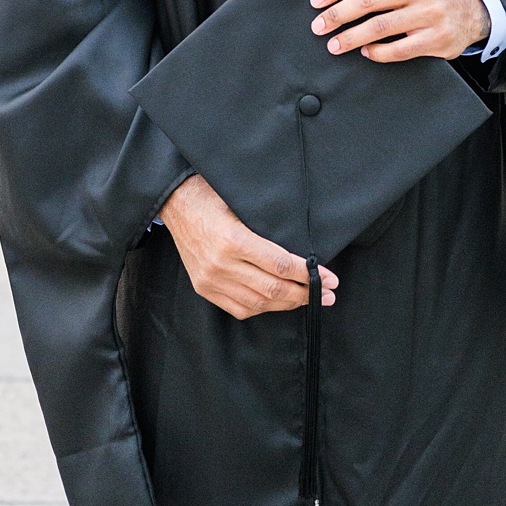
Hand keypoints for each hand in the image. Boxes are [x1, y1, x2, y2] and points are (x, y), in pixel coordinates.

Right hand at [159, 174, 337, 316]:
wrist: (175, 203)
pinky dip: (263, 308)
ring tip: (307, 299)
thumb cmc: (212, 196)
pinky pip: (240, 309)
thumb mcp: (243, 205)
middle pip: (273, 289)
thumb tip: (306, 254)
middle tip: (327, 294)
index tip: (330, 277)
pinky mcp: (204, 288)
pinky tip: (277, 302)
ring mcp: (210, 279)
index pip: (281, 265)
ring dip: (288, 304)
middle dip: (306, 293)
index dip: (309, 274)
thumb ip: (270, 231)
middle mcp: (221, 263)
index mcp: (233, 239)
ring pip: (259, 303)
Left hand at [310, 0, 488, 61]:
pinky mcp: (437, 38)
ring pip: (380, 26)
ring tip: (334, 45)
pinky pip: (399, 48)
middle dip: (337, 15)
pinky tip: (366, 52)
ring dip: (351, 38)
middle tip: (318, 26)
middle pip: (367, 0)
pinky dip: (378, 52)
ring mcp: (431, 12)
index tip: (316, 1)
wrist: (472, 10)